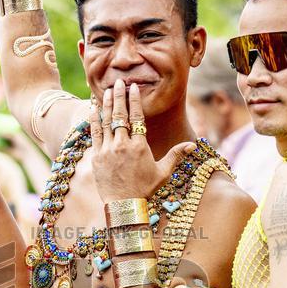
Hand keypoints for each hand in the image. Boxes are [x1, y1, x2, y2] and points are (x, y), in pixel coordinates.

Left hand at [90, 79, 195, 201]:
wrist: (124, 205)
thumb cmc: (145, 189)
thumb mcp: (163, 172)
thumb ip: (176, 155)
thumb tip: (193, 145)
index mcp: (139, 146)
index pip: (137, 117)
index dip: (134, 100)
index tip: (133, 88)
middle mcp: (122, 145)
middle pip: (120, 115)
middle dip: (119, 97)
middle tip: (118, 82)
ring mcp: (108, 150)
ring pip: (106, 122)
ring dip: (107, 104)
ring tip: (107, 90)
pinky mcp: (97, 156)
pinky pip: (95, 133)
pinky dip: (94, 120)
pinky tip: (93, 108)